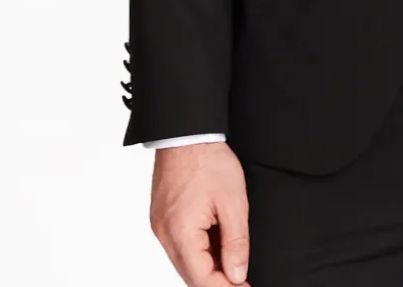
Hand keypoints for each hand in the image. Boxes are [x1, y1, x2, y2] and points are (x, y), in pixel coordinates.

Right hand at [149, 141, 250, 286]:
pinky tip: (215, 245)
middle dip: (216, 281)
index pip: (202, 279)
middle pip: (190, 275)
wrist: (187, 132)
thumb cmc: (208, 160)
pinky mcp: (161, 218)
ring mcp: (160, 227)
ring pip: (184, 262)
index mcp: (181, 233)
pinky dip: (197, 251)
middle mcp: (165, 235)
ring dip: (207, 267)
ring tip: (233, 262)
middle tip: (242, 280)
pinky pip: (179, 246)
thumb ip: (236, 242)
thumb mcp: (234, 201)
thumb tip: (237, 275)